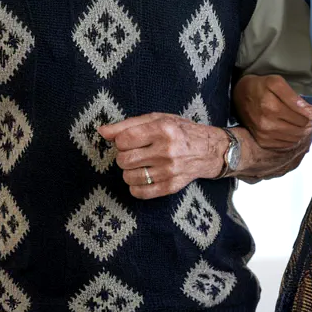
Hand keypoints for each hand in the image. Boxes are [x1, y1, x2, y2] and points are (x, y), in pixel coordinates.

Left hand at [101, 113, 227, 198]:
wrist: (209, 150)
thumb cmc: (180, 131)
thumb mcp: (157, 119)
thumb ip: (127, 124)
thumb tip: (102, 131)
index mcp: (162, 129)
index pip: (123, 140)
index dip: (120, 141)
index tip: (128, 140)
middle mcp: (166, 150)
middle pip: (124, 160)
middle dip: (124, 156)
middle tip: (135, 153)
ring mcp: (169, 171)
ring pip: (129, 177)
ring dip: (129, 171)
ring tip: (140, 164)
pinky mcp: (171, 187)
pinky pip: (140, 192)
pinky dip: (136, 186)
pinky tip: (144, 177)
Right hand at [232, 74, 311, 149]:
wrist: (240, 96)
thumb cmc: (261, 86)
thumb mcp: (277, 82)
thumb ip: (296, 98)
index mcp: (271, 105)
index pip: (302, 116)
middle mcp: (267, 122)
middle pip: (300, 128)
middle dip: (310, 124)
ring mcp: (264, 134)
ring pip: (295, 138)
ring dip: (303, 132)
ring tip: (304, 125)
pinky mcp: (262, 142)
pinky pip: (286, 145)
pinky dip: (293, 139)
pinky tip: (293, 131)